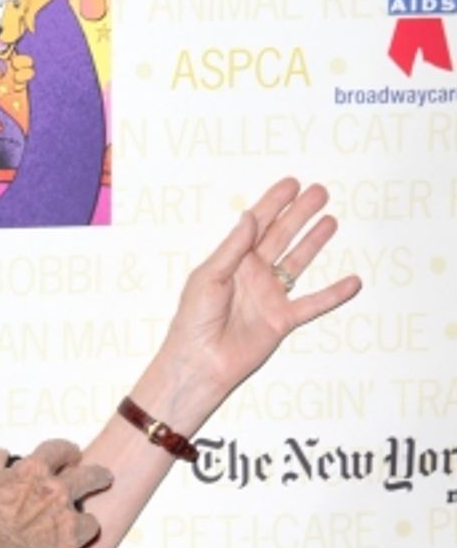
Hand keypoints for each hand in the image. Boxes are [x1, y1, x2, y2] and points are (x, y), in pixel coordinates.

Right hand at [0, 439, 111, 547]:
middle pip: (90, 478)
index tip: (71, 455)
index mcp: (35, 472)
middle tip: (103, 478)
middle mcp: (57, 495)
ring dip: (84, 524)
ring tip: (78, 530)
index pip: (58, 450)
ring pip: (91, 522)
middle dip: (99, 476)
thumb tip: (1, 456)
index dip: (67, 451)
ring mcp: (67, 525)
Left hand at [159, 178, 360, 418]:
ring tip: (331, 220)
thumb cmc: (193, 321)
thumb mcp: (208, 277)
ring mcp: (269, 296)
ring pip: (297, 262)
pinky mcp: (281, 320)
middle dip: (300, 214)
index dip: (274, 203)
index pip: (257, 225)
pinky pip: (313, 304)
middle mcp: (253, 275)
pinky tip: (353, 281)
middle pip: (281, 236)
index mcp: (232, 261)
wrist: (199, 363)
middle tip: (320, 192)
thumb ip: (233, 248)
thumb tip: (249, 215)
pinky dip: (333, 294)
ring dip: (314, 242)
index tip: (292, 184)